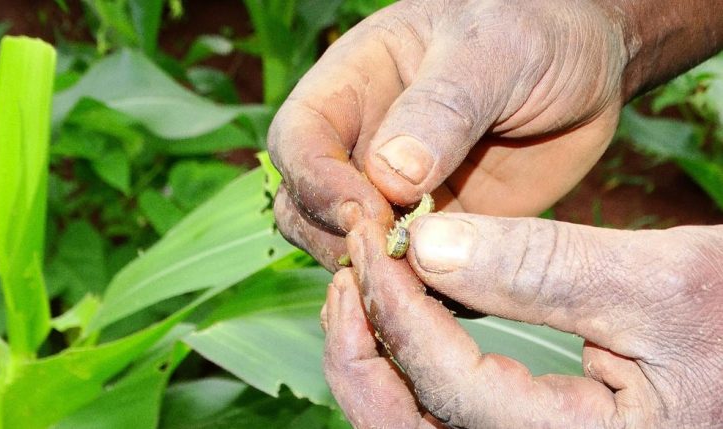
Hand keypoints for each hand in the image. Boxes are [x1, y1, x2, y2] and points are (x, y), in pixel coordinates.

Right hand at [270, 0, 628, 270]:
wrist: (587, 61)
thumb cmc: (533, 27)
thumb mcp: (491, 51)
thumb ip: (442, 107)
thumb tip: (391, 177)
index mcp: (354, 88)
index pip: (298, 140)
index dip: (316, 181)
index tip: (368, 209)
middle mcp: (364, 146)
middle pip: (305, 206)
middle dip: (336, 237)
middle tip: (397, 253)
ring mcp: (398, 195)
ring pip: (350, 249)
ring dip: (376, 273)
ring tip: (428, 279)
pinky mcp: (438, 231)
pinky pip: (410, 274)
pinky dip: (418, 294)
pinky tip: (448, 297)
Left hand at [323, 216, 722, 427]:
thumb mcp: (658, 283)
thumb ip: (544, 269)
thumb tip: (428, 244)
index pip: (449, 383)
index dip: (399, 304)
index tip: (374, 236)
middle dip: (359, 348)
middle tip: (347, 271)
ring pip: (409, 426)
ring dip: (371, 359)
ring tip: (359, 287)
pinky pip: (436, 412)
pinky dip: (402, 365)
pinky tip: (400, 311)